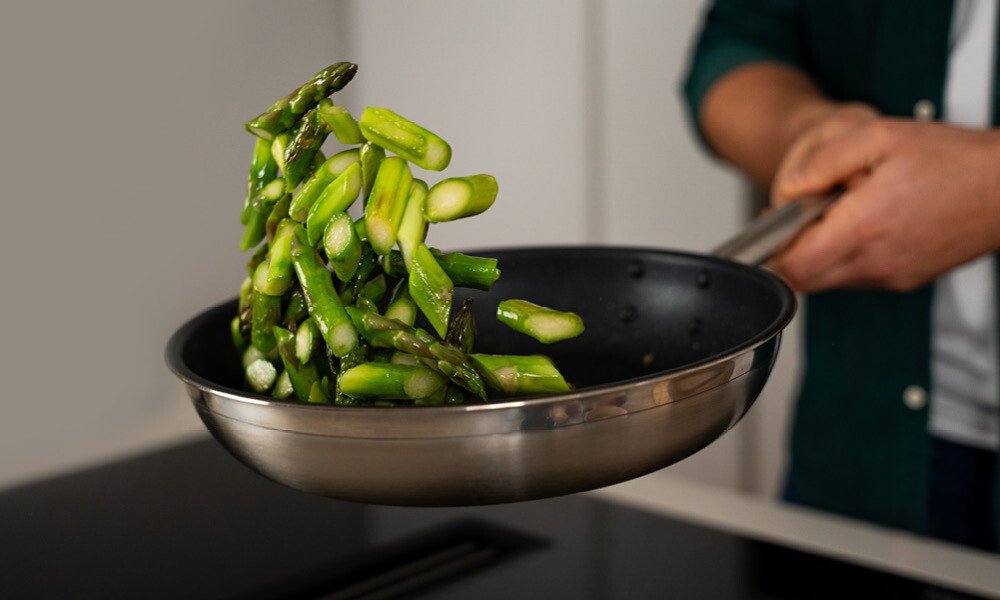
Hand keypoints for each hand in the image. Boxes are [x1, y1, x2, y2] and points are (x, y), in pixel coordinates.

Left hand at [767, 106, 999, 292]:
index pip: (791, 268)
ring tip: (838, 214)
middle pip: (803, 280)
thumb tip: (788, 187)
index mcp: (863, 229)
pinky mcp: (905, 279)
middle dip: (789, 253)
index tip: (767, 230)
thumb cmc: (953, 159)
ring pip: (829, 280)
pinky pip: (858, 277)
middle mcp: (875, 262)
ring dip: (819, 254)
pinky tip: (864, 224)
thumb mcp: (879, 137)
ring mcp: (891, 276)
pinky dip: (847, 256)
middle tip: (799, 217)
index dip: (766, 255)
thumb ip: (824, 161)